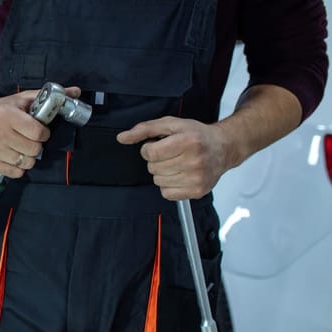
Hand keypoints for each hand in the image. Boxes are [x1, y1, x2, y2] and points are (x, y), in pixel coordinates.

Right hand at [0, 87, 80, 177]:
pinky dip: (18, 167)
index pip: (38, 133)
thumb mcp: (20, 99)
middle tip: (28, 139)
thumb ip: (46, 97)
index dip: (43, 133)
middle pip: (34, 150)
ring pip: (27, 163)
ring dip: (27, 156)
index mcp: (8, 116)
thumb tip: (74, 92)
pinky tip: (12, 155)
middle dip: (35, 145)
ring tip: (20, 147)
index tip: (38, 131)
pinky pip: (16, 173)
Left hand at [116, 116, 237, 199]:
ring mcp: (197, 178)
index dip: (149, 149)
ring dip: (162, 173)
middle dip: (157, 160)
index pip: (150, 154)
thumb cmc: (196, 135)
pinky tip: (179, 174)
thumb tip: (122, 138)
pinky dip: (168, 185)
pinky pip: (167, 193)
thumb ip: (144, 129)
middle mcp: (195, 161)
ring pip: (158, 181)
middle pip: (153, 168)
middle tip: (171, 154)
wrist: (223, 147)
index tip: (158, 145)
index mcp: (188, 142)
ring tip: (177, 163)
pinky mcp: (197, 191)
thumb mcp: (170, 124)